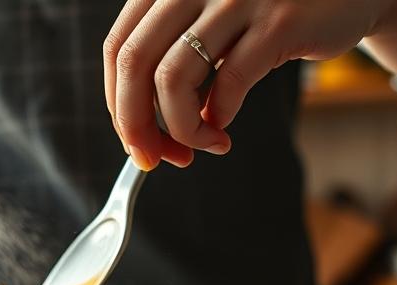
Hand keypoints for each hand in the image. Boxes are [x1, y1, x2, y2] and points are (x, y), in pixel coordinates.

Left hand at [103, 0, 391, 168]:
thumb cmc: (272, 13)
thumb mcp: (210, 22)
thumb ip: (173, 58)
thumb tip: (142, 129)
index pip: (119, 49)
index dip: (117, 104)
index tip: (133, 142)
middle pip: (136, 64)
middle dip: (137, 125)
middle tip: (154, 158)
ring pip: (174, 79)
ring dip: (180, 130)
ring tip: (201, 146)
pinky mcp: (279, 20)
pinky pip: (228, 83)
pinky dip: (217, 118)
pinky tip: (224, 128)